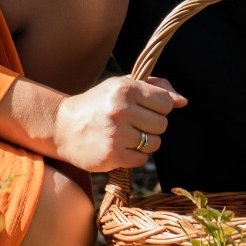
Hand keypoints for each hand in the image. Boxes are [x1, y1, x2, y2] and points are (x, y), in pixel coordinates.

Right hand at [50, 73, 184, 172]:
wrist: (62, 127)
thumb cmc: (98, 104)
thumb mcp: (121, 86)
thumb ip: (155, 88)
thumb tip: (183, 101)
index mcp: (124, 88)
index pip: (165, 102)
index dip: (159, 107)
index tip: (144, 109)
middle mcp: (120, 109)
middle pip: (162, 124)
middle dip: (151, 126)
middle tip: (133, 124)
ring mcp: (116, 133)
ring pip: (154, 143)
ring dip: (144, 143)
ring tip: (126, 136)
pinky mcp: (112, 155)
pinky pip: (142, 159)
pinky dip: (134, 156)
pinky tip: (119, 147)